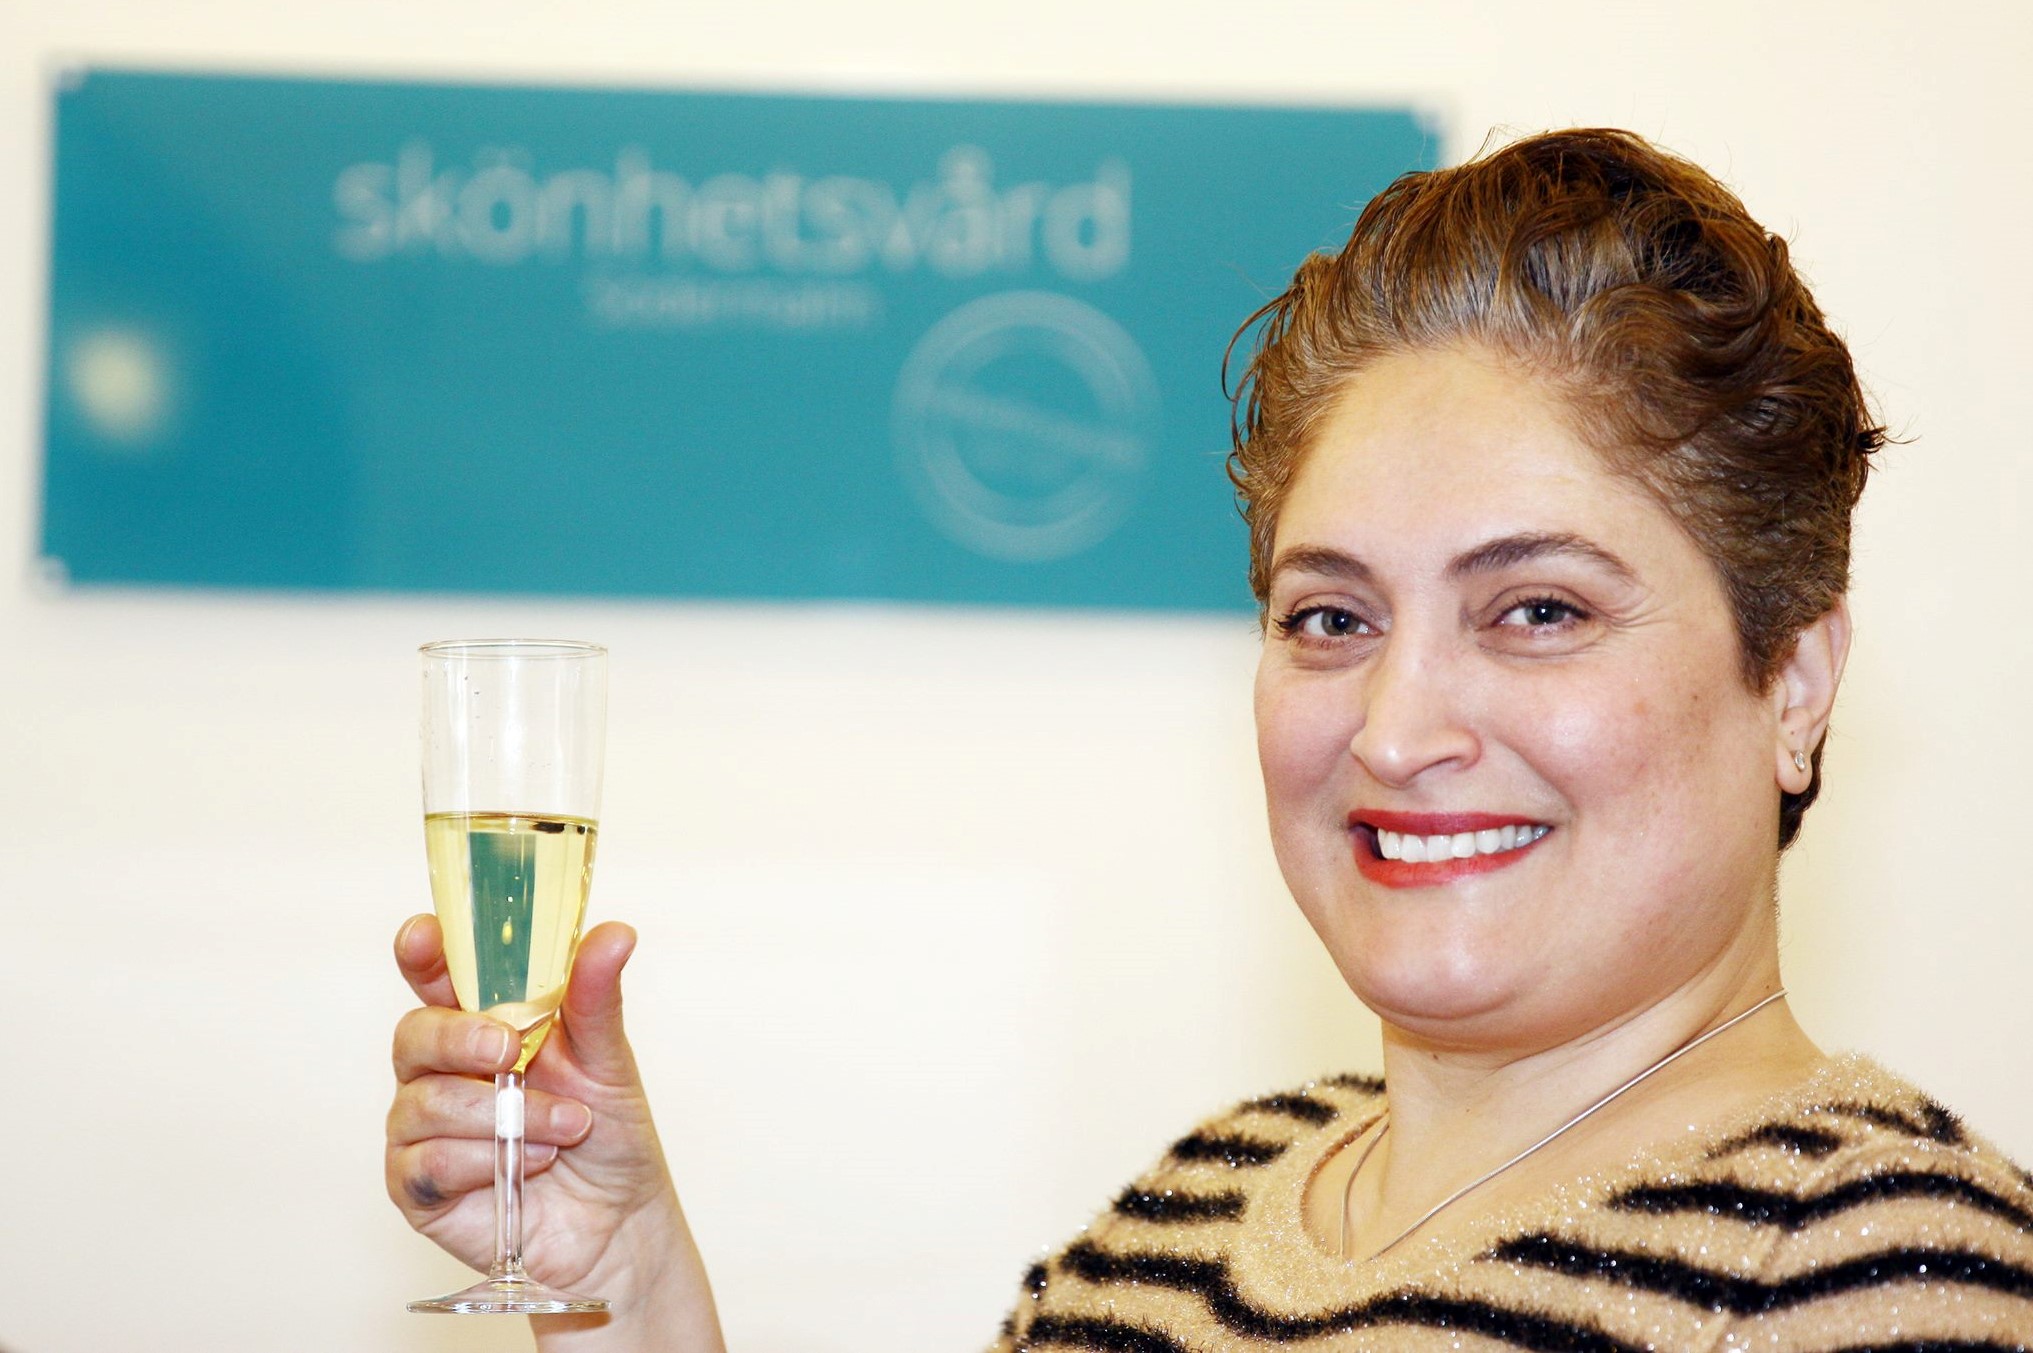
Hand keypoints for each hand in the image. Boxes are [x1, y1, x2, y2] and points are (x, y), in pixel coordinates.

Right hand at [386, 916, 724, 1349]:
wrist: (618, 1223)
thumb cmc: (608, 1136)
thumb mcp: (608, 1060)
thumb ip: (595, 997)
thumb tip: (614, 933)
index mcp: (483, 1024)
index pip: (436, 976)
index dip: (421, 952)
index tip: (423, 936)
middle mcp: (442, 1070)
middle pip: (413, 1034)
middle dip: (461, 1040)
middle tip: (511, 1052)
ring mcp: (422, 1128)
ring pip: (424, 1103)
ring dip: (502, 1116)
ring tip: (563, 1130)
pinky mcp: (417, 1186)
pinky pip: (427, 1162)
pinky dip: (485, 1162)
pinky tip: (532, 1167)